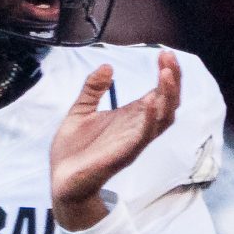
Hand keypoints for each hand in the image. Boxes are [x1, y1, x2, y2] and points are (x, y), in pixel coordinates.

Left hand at [50, 51, 181, 230]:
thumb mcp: (80, 111)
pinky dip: (150, 119)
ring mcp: (133, 142)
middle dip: (173, 80)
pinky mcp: (123, 155)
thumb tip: (107, 66)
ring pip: (163, 119)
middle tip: (168, 58)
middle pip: (169, 103)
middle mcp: (137, 129)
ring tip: (167, 75)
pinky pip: (143, 137)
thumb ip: (93, 89)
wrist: (60, 181)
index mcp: (130, 118)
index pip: (158, 93)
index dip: (166, 74)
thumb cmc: (73, 151)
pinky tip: (150, 102)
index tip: (164, 53)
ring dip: (168, 96)